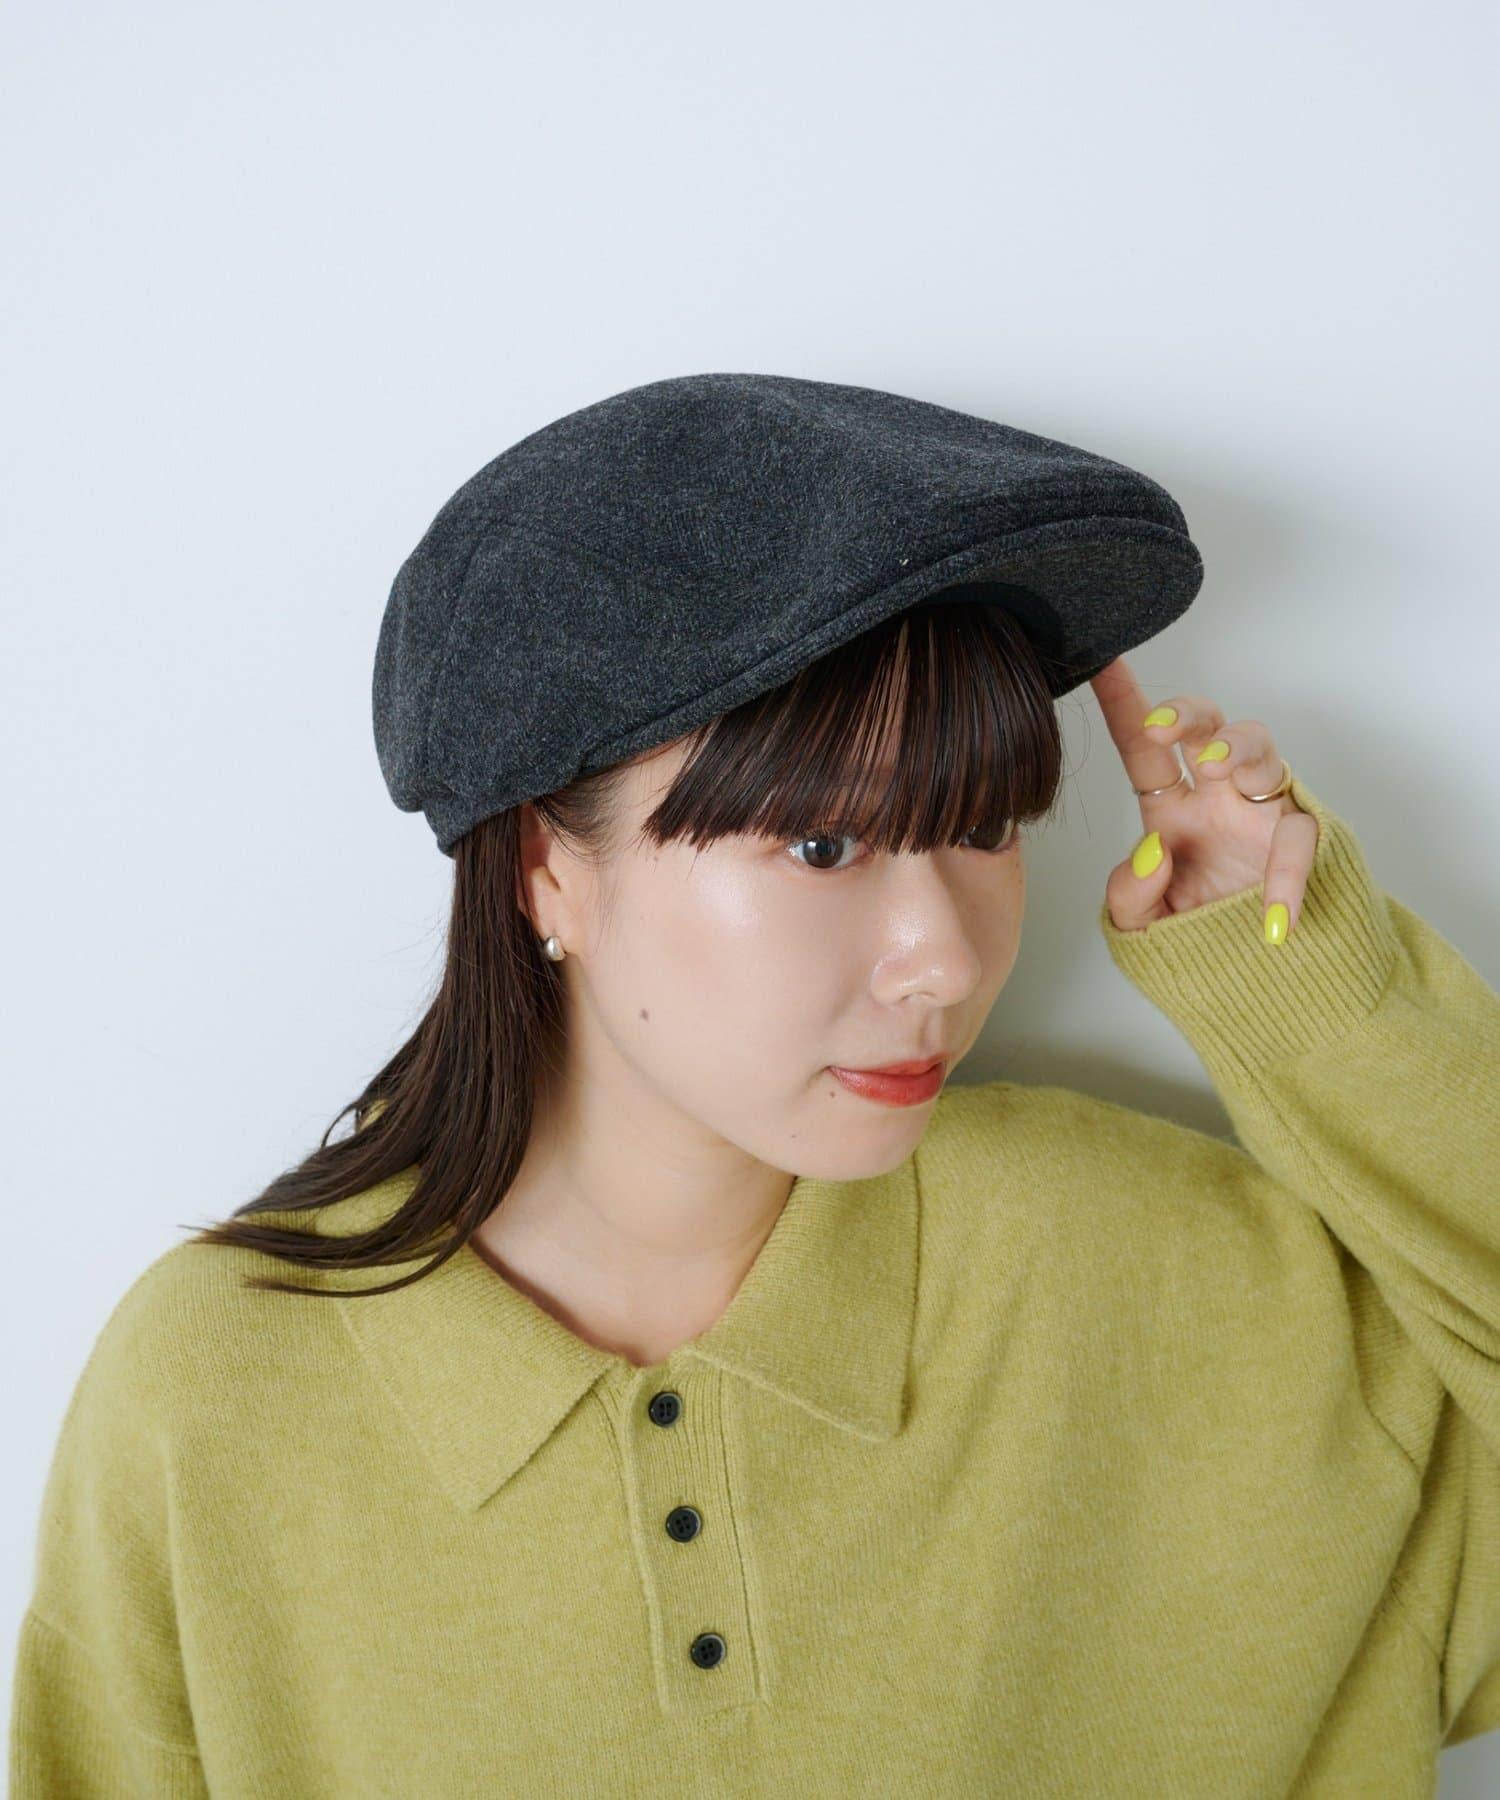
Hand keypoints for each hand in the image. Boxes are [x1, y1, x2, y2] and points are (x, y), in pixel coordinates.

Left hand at [1088, 655, 1318, 942]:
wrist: (1253, 978)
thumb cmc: (1197, 936)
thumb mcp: (1143, 925)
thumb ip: (1130, 895)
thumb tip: (1152, 851)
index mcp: (1173, 808)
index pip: (1143, 750)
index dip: (1124, 706)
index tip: (1100, 663)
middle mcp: (1219, 798)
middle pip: (1208, 727)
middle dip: (1186, 714)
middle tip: (1162, 729)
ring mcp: (1263, 814)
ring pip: (1262, 752)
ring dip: (1236, 748)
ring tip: (1215, 767)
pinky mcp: (1300, 842)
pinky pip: (1299, 839)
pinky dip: (1287, 876)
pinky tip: (1273, 918)